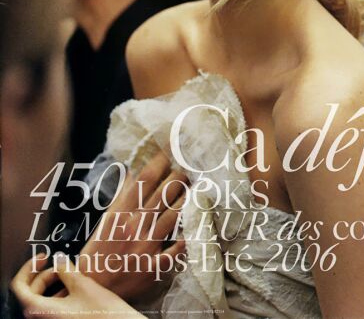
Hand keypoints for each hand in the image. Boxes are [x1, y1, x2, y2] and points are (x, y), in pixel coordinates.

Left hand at [11, 253, 140, 317]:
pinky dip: (59, 297)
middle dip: (44, 276)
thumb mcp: (83, 286)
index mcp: (40, 311)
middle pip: (30, 293)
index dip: (28, 268)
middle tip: (60, 265)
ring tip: (71, 275)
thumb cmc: (102, 313)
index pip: (19, 287)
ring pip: (41, 302)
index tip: (42, 257)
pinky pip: (52, 310)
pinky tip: (75, 289)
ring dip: (53, 286)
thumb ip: (66, 270)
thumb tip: (58, 259)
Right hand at [34, 150, 187, 304]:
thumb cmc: (98, 252)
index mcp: (121, 213)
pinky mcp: (155, 265)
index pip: (144, 180)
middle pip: (164, 193)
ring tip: (193, 188)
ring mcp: (146, 246)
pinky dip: (187, 237)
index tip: (170, 149)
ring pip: (174, 215)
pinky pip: (177, 249)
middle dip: (179, 177)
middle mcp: (135, 226)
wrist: (93, 288)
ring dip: (185, 200)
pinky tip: (194, 226)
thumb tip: (131, 172)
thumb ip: (121, 196)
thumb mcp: (106, 220)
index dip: (160, 162)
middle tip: (187, 168)